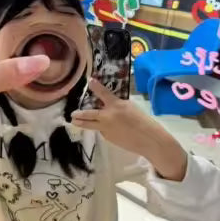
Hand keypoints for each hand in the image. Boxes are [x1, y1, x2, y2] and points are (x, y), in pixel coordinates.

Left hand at [71, 79, 187, 181]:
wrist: (148, 139)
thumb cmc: (143, 121)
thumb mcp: (130, 107)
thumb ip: (117, 105)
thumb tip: (108, 105)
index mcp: (115, 105)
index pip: (103, 93)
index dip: (95, 86)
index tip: (89, 80)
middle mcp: (107, 117)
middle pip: (88, 115)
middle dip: (79, 115)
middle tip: (72, 115)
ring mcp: (106, 129)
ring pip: (92, 126)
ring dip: (83, 124)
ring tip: (75, 122)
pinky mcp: (108, 138)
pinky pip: (102, 131)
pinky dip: (102, 129)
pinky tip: (109, 129)